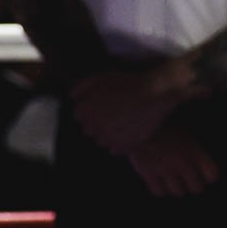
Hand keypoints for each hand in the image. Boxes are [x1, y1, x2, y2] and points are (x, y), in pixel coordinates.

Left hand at [67, 64, 186, 155]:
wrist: (154, 94)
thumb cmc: (126, 84)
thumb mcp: (100, 78)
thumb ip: (81, 88)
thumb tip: (72, 97)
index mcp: (85, 111)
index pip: (78, 116)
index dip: (88, 111)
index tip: (98, 107)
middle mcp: (94, 127)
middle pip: (88, 130)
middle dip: (95, 123)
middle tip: (110, 115)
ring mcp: (110, 138)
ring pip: (100, 141)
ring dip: (105, 134)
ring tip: (118, 123)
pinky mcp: (125, 146)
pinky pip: (115, 149)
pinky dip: (117, 143)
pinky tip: (125, 132)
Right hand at [125, 121, 219, 197]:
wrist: (134, 117)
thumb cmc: (160, 123)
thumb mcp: (183, 132)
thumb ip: (193, 150)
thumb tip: (200, 166)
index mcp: (195, 150)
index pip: (212, 176)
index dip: (207, 176)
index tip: (202, 172)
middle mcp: (183, 163)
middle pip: (197, 188)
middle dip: (192, 184)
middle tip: (185, 178)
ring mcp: (165, 169)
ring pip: (178, 192)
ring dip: (175, 187)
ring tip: (170, 179)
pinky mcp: (147, 172)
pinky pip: (159, 192)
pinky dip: (159, 189)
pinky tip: (157, 180)